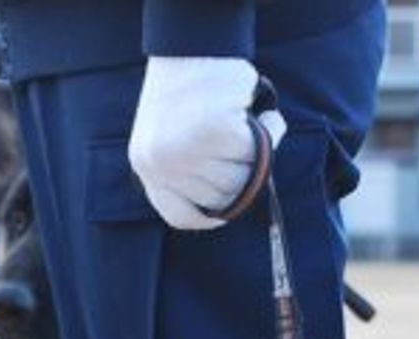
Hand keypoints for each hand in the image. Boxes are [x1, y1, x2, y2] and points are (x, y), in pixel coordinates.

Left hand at [129, 57, 286, 230]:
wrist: (193, 43)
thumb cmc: (189, 87)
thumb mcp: (175, 135)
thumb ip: (192, 170)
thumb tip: (234, 202)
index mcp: (147, 165)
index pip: (181, 214)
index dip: (212, 214)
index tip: (230, 206)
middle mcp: (160, 162)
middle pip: (222, 197)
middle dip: (244, 172)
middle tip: (247, 142)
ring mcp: (185, 150)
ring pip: (242, 176)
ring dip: (258, 151)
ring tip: (252, 122)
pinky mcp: (213, 130)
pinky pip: (257, 150)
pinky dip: (270, 131)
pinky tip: (264, 114)